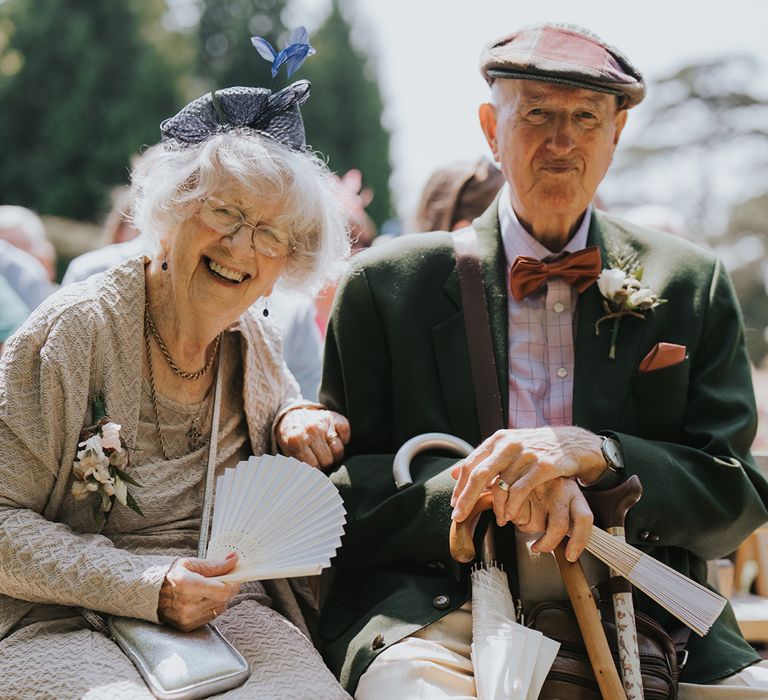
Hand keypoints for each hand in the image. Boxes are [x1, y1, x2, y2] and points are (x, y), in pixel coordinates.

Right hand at [158, 553, 240, 630]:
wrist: (152, 594)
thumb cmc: (172, 576)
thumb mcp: (191, 564)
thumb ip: (215, 564)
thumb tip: (234, 559)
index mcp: (187, 585)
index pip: (223, 590)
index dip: (233, 584)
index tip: (235, 577)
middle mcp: (187, 605)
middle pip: (223, 599)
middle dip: (228, 589)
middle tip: (224, 580)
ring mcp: (187, 618)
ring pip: (219, 608)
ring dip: (220, 598)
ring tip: (209, 589)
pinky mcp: (187, 626)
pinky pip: (211, 616)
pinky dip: (212, 607)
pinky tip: (203, 599)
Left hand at [276, 408, 349, 469]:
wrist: (293, 416)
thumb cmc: (292, 440)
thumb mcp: (288, 453)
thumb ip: (297, 467)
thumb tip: (308, 482)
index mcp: (296, 439)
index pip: (314, 466)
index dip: (316, 471)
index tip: (314, 470)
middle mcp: (311, 429)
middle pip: (328, 460)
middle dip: (325, 465)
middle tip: (321, 462)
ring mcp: (324, 422)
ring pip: (339, 450)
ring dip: (335, 455)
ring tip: (328, 454)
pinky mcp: (335, 417)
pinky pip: (346, 434)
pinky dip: (343, 440)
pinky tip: (333, 441)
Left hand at [450, 426, 604, 558]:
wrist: (572, 443)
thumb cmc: (536, 448)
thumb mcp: (508, 447)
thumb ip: (482, 460)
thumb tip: (452, 473)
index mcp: (497, 440)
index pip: (470, 465)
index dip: (459, 487)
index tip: (454, 505)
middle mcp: (508, 444)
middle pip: (478, 474)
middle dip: (466, 499)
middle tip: (458, 517)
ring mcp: (525, 454)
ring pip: (500, 485)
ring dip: (495, 508)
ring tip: (497, 520)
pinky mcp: (543, 465)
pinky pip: (520, 491)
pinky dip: (512, 507)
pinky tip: (510, 517)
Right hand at [513, 479, 593, 561]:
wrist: (527, 456)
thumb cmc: (546, 485)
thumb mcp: (562, 497)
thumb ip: (567, 519)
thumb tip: (568, 552)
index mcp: (574, 493)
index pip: (583, 519)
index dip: (579, 541)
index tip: (571, 556)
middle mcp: (558, 489)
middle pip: (558, 527)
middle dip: (546, 544)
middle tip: (538, 547)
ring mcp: (539, 487)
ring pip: (532, 525)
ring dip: (525, 525)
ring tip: (524, 512)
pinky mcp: (518, 486)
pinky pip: (514, 516)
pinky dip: (509, 518)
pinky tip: (510, 509)